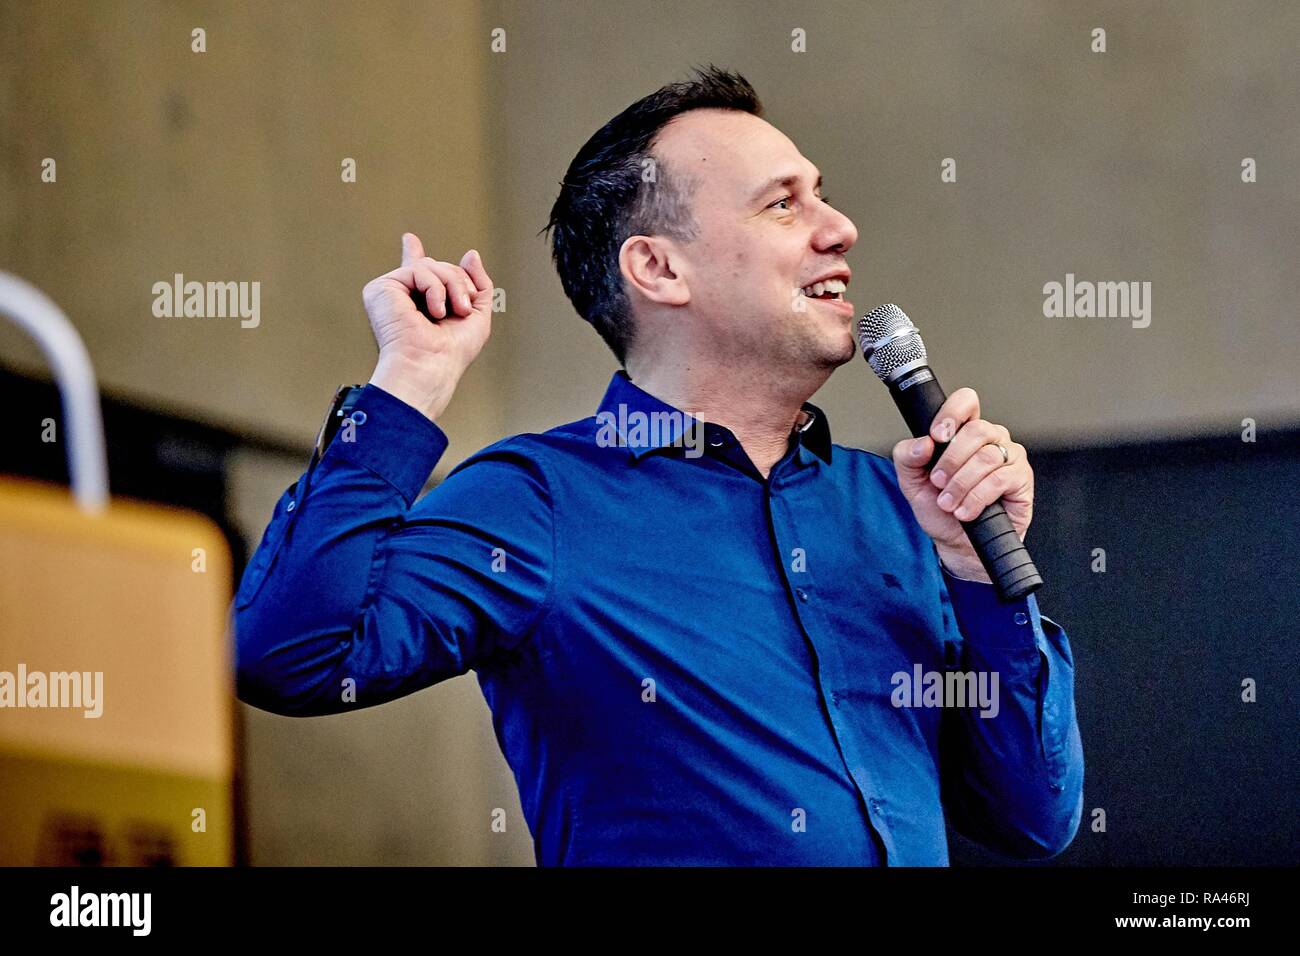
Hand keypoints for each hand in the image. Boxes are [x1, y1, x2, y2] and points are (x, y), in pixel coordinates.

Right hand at [363, 232, 493, 420]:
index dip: (413, 254)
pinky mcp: (381, 289)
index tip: (409, 239)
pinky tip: (435, 311)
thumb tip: (470, 254)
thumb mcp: (477, 315)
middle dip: (460, 282)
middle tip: (463, 308)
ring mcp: (391, 292)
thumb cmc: (452, 353)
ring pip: (431, 265)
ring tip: (454, 311)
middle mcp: (403, 297)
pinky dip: (435, 288)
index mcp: (421, 305)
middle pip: (438, 266)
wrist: (432, 366)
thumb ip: (478, 284)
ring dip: (453, 285)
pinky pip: (418, 269)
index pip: (417, 273)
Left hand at [890, 387, 1033, 583]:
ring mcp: (1009, 457)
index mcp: (964, 432)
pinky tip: (965, 511)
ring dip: (960, 484)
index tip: (936, 436)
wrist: (958, 545)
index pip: (966, 403)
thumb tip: (922, 443)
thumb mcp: (912, 483)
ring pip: (985, 457)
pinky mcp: (1021, 479)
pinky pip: (999, 479)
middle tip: (938, 482)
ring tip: (949, 503)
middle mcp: (990, 439)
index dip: (951, 414)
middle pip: (976, 430)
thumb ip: (907, 457)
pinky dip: (976, 498)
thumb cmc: (940, 510)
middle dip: (950, 460)